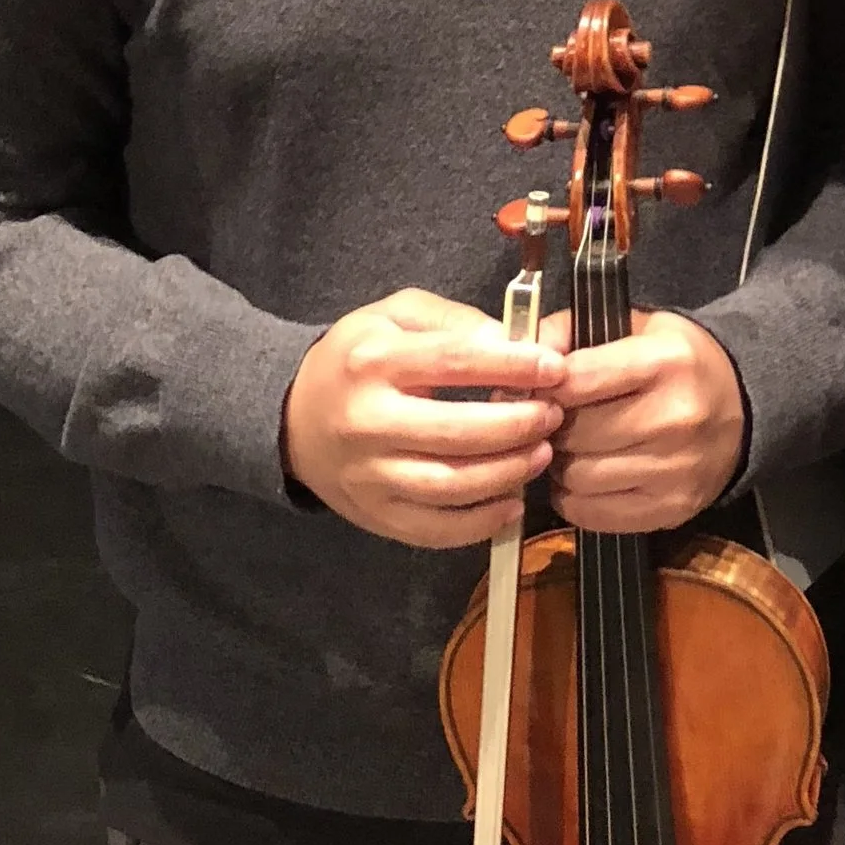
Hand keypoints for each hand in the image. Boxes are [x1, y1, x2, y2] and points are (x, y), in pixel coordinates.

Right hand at [283, 288, 560, 547]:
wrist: (290, 416)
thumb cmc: (358, 359)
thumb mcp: (397, 316)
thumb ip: (456, 322)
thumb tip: (513, 344)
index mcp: (374, 361)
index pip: (454, 362)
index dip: (511, 366)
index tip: (553, 369)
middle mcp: (367, 421)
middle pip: (457, 431)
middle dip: (517, 425)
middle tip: (552, 416)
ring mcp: (368, 474)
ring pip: (449, 486)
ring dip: (507, 474)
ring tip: (540, 454)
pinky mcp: (373, 514)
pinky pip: (434, 529)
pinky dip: (480, 523)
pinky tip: (511, 503)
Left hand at [547, 307, 746, 533]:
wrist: (743, 406)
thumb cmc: (678, 362)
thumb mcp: (636, 326)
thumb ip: (573, 331)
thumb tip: (522, 354)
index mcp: (665, 363)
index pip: (577, 379)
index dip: (547, 385)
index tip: (542, 387)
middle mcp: (674, 418)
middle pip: (575, 433)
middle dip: (554, 427)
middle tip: (556, 421)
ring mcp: (675, 469)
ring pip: (578, 476)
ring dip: (562, 464)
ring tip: (574, 448)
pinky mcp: (672, 508)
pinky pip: (593, 513)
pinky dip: (577, 498)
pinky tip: (587, 477)